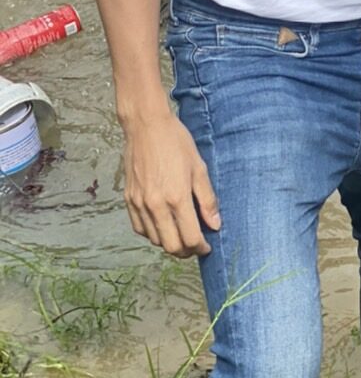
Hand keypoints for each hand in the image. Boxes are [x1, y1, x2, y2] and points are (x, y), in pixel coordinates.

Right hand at [122, 113, 220, 257]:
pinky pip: (140, 229)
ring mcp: (140, 204)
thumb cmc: (176, 142)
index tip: (207, 246)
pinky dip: (152, 233)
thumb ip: (207, 199)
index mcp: (176, 198)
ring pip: (154, 240)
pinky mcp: (129, 200)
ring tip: (181, 233)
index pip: (190, 238)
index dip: (201, 248)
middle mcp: (155, 205)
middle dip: (186, 251)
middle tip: (196, 244)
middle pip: (171, 246)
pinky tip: (163, 224)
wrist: (146, 126)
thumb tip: (215, 225)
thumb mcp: (199, 168)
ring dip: (169, 242)